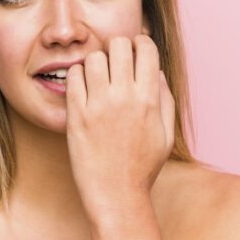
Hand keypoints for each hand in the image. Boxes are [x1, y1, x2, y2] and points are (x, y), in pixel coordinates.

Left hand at [65, 34, 175, 218]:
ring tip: (98, 75)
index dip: (141, 43)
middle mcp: (124, 97)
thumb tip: (157, 72)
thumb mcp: (166, 135)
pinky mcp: (76, 115)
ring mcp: (98, 105)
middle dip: (118, 47)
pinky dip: (79, 76)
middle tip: (115, 60)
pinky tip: (84, 88)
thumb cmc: (143, 168)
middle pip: (119, 44)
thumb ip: (165, 100)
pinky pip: (74, 77)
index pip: (146, 48)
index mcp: (149, 99)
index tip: (136, 51)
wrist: (116, 195)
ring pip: (94, 57)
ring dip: (97, 61)